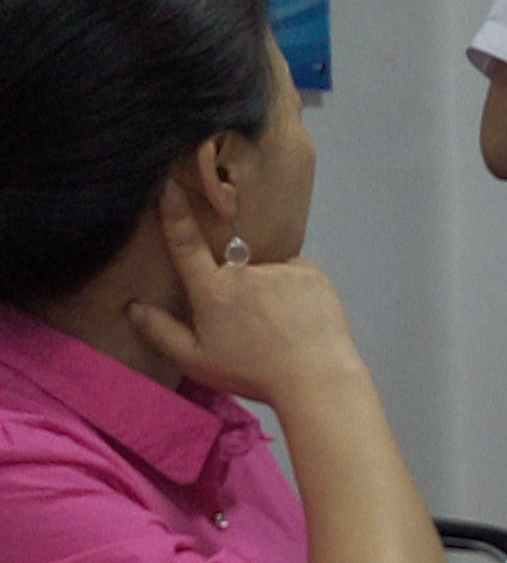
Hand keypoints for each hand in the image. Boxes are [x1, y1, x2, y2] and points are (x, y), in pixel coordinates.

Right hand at [126, 182, 364, 406]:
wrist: (317, 377)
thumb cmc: (253, 373)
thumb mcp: (197, 361)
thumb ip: (162, 332)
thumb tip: (134, 307)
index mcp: (213, 291)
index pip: (186, 245)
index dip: (175, 214)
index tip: (168, 184)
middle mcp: (245, 272)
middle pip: (232, 269)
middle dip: (238, 290)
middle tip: (254, 327)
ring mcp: (281, 268)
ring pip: (265, 273)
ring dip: (267, 291)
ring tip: (279, 326)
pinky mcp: (312, 271)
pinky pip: (294, 274)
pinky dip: (293, 290)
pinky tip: (298, 318)